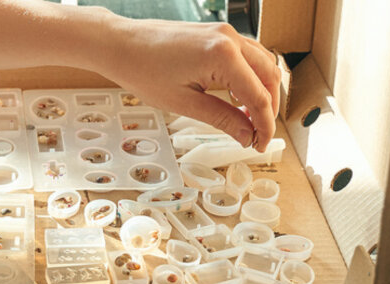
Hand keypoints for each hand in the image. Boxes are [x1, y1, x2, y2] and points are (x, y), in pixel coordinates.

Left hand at [92, 18, 280, 151]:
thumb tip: (247, 135)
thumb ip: (222, 119)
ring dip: (263, 90)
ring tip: (249, 118)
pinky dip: (251, 75)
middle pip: (269, 77)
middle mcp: (230, 38)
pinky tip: (238, 96)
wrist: (120, 44)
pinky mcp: (217, 33)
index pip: (258, 96)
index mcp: (223, 56)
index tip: (260, 145)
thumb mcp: (183, 103)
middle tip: (257, 135)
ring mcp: (225, 32)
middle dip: (268, 108)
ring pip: (262, 63)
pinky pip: (247, 54)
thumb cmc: (142, 70)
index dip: (264, 125)